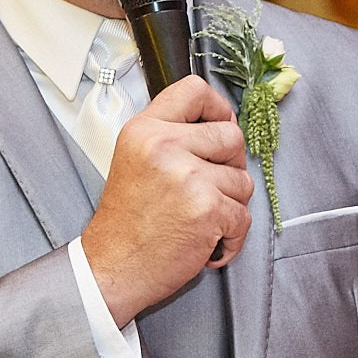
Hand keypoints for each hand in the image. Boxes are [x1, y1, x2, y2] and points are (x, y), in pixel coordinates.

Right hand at [82, 76, 254, 324]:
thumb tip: (222, 122)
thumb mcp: (136, 159)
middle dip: (231, 164)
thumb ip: (171, 136)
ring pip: (243, 179)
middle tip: (210, 186)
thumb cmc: (127, 221)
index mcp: (146, 129)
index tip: (221, 125)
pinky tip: (206, 241)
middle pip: (232, 136)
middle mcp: (165, 146)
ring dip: (230, 204)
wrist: (113, 267)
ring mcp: (189, 177)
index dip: (218, 108)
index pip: (195, 90)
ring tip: (199, 217)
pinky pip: (244, 215)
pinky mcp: (208, 209)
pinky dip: (232, 235)